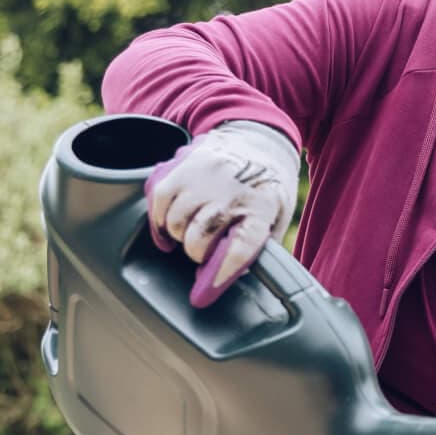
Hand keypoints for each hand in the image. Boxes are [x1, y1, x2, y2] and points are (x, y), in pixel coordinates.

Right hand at [144, 120, 297, 306]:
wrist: (259, 140)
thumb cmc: (267, 187)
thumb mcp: (276, 219)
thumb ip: (258, 248)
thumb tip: (232, 278)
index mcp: (262, 206)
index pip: (239, 247)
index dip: (219, 274)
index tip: (204, 294)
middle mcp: (231, 188)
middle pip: (198, 238)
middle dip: (198, 254)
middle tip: (205, 251)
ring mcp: (204, 175)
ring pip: (176, 222)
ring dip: (180, 235)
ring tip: (192, 232)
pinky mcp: (183, 165)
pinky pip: (159, 201)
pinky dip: (160, 219)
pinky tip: (169, 225)